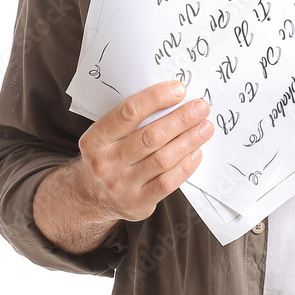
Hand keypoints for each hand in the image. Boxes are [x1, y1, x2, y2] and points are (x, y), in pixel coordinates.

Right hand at [73, 81, 213, 223]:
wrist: (88, 198)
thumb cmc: (105, 156)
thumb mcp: (104, 135)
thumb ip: (131, 119)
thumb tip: (171, 97)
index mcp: (95, 140)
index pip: (129, 112)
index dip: (156, 98)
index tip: (179, 90)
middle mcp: (106, 163)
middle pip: (151, 136)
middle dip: (181, 119)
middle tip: (201, 108)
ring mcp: (121, 186)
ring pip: (162, 159)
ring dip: (189, 140)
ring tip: (205, 128)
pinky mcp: (137, 204)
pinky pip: (167, 183)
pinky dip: (185, 166)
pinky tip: (196, 152)